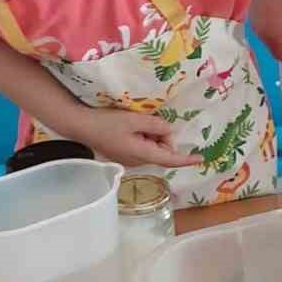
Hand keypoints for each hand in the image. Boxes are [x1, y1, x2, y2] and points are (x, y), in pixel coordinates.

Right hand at [81, 109, 202, 170]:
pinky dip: (143, 136)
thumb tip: (168, 130)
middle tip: (150, 120)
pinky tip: (131, 125)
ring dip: (152, 134)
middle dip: (163, 136)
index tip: (200, 158)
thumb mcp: (134, 120)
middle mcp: (138, 161)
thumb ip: (155, 125)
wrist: (81, 126)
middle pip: (162, 151)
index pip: (170, 159)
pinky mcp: (124, 153)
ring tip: (136, 121)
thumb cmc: (106, 123)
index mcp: (142, 155)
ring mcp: (130, 159)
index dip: (186, 160)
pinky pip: (142, 146)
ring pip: (152, 147)